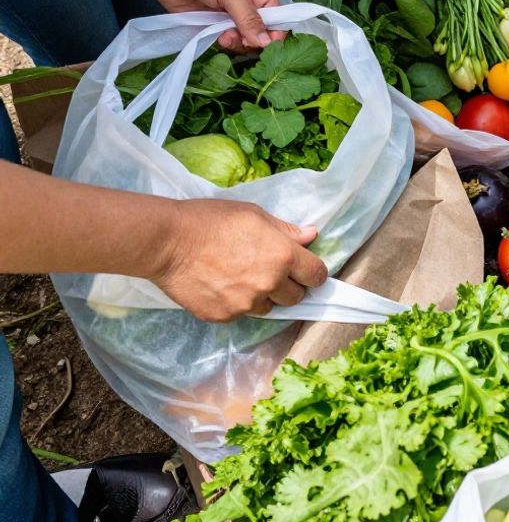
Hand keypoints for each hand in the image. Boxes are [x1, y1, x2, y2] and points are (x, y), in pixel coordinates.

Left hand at [137, 0, 279, 51]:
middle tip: (240, 38)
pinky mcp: (205, 23)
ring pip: (239, 41)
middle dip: (251, 41)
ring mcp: (224, 17)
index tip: (265, 43)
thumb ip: (249, 18)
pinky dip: (218, 42)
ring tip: (224, 36)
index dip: (275, 35)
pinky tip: (215, 37)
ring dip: (234, 43)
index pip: (278, 21)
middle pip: (259, 36)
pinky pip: (218, 40)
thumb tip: (266, 43)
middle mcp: (244, 8)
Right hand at [150, 200, 327, 323]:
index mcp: (283, 256)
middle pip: (296, 297)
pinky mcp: (224, 316)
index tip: (305, 270)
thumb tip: (311, 236)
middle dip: (288, 286)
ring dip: (263, 297)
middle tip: (269, 271)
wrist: (167, 242)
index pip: (317, 275)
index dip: (312, 272)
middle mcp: (269, 284)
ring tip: (240, 276)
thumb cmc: (210, 221)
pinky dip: (235, 303)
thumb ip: (286, 230)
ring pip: (268, 308)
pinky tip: (220, 284)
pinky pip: (240, 314)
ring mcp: (246, 304)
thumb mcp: (254, 215)